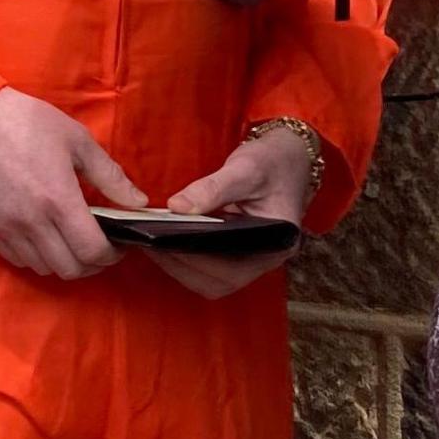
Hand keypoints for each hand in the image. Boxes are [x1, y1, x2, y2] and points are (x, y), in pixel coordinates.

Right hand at [0, 88, 142, 280]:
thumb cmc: (29, 122)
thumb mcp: (77, 140)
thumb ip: (111, 176)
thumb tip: (139, 202)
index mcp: (59, 200)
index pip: (93, 251)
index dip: (112, 255)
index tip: (118, 245)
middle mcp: (33, 222)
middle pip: (70, 269)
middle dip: (91, 264)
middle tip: (97, 247)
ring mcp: (7, 229)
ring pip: (44, 269)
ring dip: (63, 261)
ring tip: (70, 241)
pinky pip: (18, 261)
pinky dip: (37, 257)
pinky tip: (44, 237)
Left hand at [143, 129, 316, 300]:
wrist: (289, 156)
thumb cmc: (273, 162)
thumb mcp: (245, 169)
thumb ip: (213, 188)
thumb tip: (176, 207)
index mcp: (276, 243)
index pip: (233, 270)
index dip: (196, 263)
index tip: (164, 247)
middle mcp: (265, 258)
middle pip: (219, 282)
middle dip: (182, 267)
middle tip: (150, 245)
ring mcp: (251, 258)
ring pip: (212, 279)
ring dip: (181, 266)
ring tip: (152, 244)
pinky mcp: (237, 253)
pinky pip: (210, 267)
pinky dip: (187, 259)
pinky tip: (165, 241)